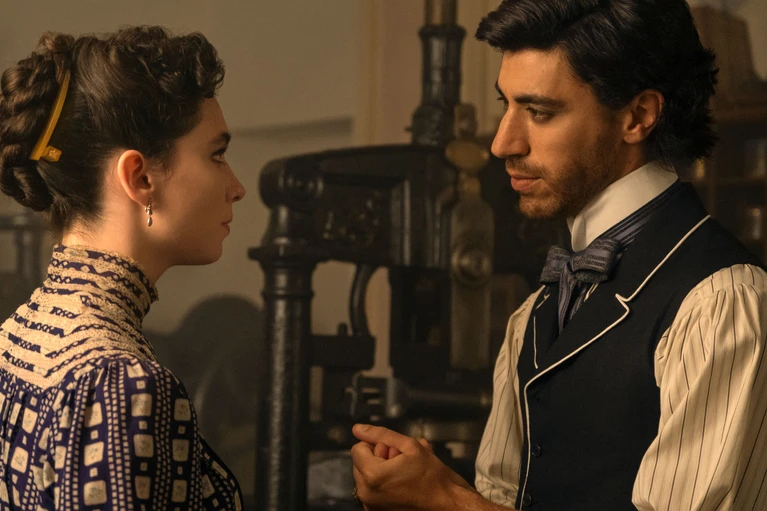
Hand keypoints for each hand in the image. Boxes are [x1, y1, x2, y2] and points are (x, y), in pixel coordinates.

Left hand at [351, 424, 474, 509]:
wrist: (447, 505)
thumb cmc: (433, 477)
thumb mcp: (410, 446)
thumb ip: (382, 435)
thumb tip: (358, 429)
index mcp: (372, 475)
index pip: (358, 449)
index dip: (377, 445)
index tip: (395, 451)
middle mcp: (366, 494)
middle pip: (360, 464)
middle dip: (377, 459)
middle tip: (401, 462)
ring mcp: (371, 506)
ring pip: (366, 477)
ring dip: (380, 472)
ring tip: (403, 474)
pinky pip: (372, 492)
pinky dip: (383, 486)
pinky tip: (402, 486)